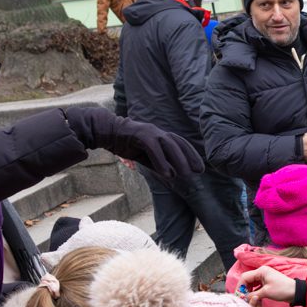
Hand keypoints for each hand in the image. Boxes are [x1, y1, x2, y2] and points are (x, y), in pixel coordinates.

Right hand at [64, 106, 203, 181]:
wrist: (106, 131)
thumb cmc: (126, 143)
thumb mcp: (144, 156)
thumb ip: (157, 164)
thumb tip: (171, 175)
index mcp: (160, 136)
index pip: (180, 143)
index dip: (191, 154)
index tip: (200, 168)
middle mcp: (158, 132)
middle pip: (179, 143)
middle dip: (190, 156)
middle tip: (199, 171)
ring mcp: (149, 132)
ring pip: (169, 145)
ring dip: (179, 160)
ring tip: (184, 175)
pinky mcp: (140, 135)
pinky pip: (154, 149)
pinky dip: (162, 162)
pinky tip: (167, 174)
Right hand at [235, 265, 297, 306]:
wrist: (296, 292)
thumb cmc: (282, 290)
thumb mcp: (266, 292)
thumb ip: (253, 294)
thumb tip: (244, 298)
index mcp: (261, 271)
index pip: (245, 277)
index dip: (240, 287)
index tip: (239, 296)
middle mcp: (261, 273)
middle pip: (247, 281)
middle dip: (245, 291)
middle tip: (244, 300)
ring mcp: (264, 279)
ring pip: (252, 286)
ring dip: (251, 294)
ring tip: (252, 302)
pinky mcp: (267, 284)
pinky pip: (257, 289)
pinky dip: (256, 295)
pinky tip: (257, 302)